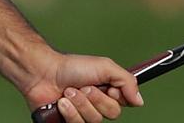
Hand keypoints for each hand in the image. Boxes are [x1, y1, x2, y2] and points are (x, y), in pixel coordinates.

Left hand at [22, 53, 143, 122]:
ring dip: (80, 103)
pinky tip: (61, 102)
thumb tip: (139, 101)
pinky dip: (69, 112)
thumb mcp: (105, 67)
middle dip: (97, 98)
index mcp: (108, 91)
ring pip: (94, 120)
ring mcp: (83, 116)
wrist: (44, 73)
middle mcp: (97, 105)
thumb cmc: (72, 67)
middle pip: (111, 113)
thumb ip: (127, 81)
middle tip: (84, 86)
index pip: (124, 103)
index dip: (117, 96)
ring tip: (68, 91)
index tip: (109, 87)